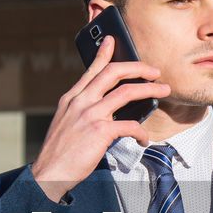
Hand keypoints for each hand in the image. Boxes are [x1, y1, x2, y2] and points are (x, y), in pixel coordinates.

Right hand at [31, 36, 169, 202]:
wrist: (49, 173)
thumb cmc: (59, 154)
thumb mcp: (65, 124)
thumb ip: (80, 111)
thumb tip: (103, 110)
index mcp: (71, 99)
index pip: (91, 70)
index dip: (103, 53)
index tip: (112, 40)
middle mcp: (80, 102)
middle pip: (113, 72)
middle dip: (138, 68)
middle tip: (154, 71)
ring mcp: (90, 115)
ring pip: (127, 92)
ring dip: (149, 89)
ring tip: (163, 91)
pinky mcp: (100, 131)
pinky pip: (130, 125)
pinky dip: (142, 132)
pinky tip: (144, 139)